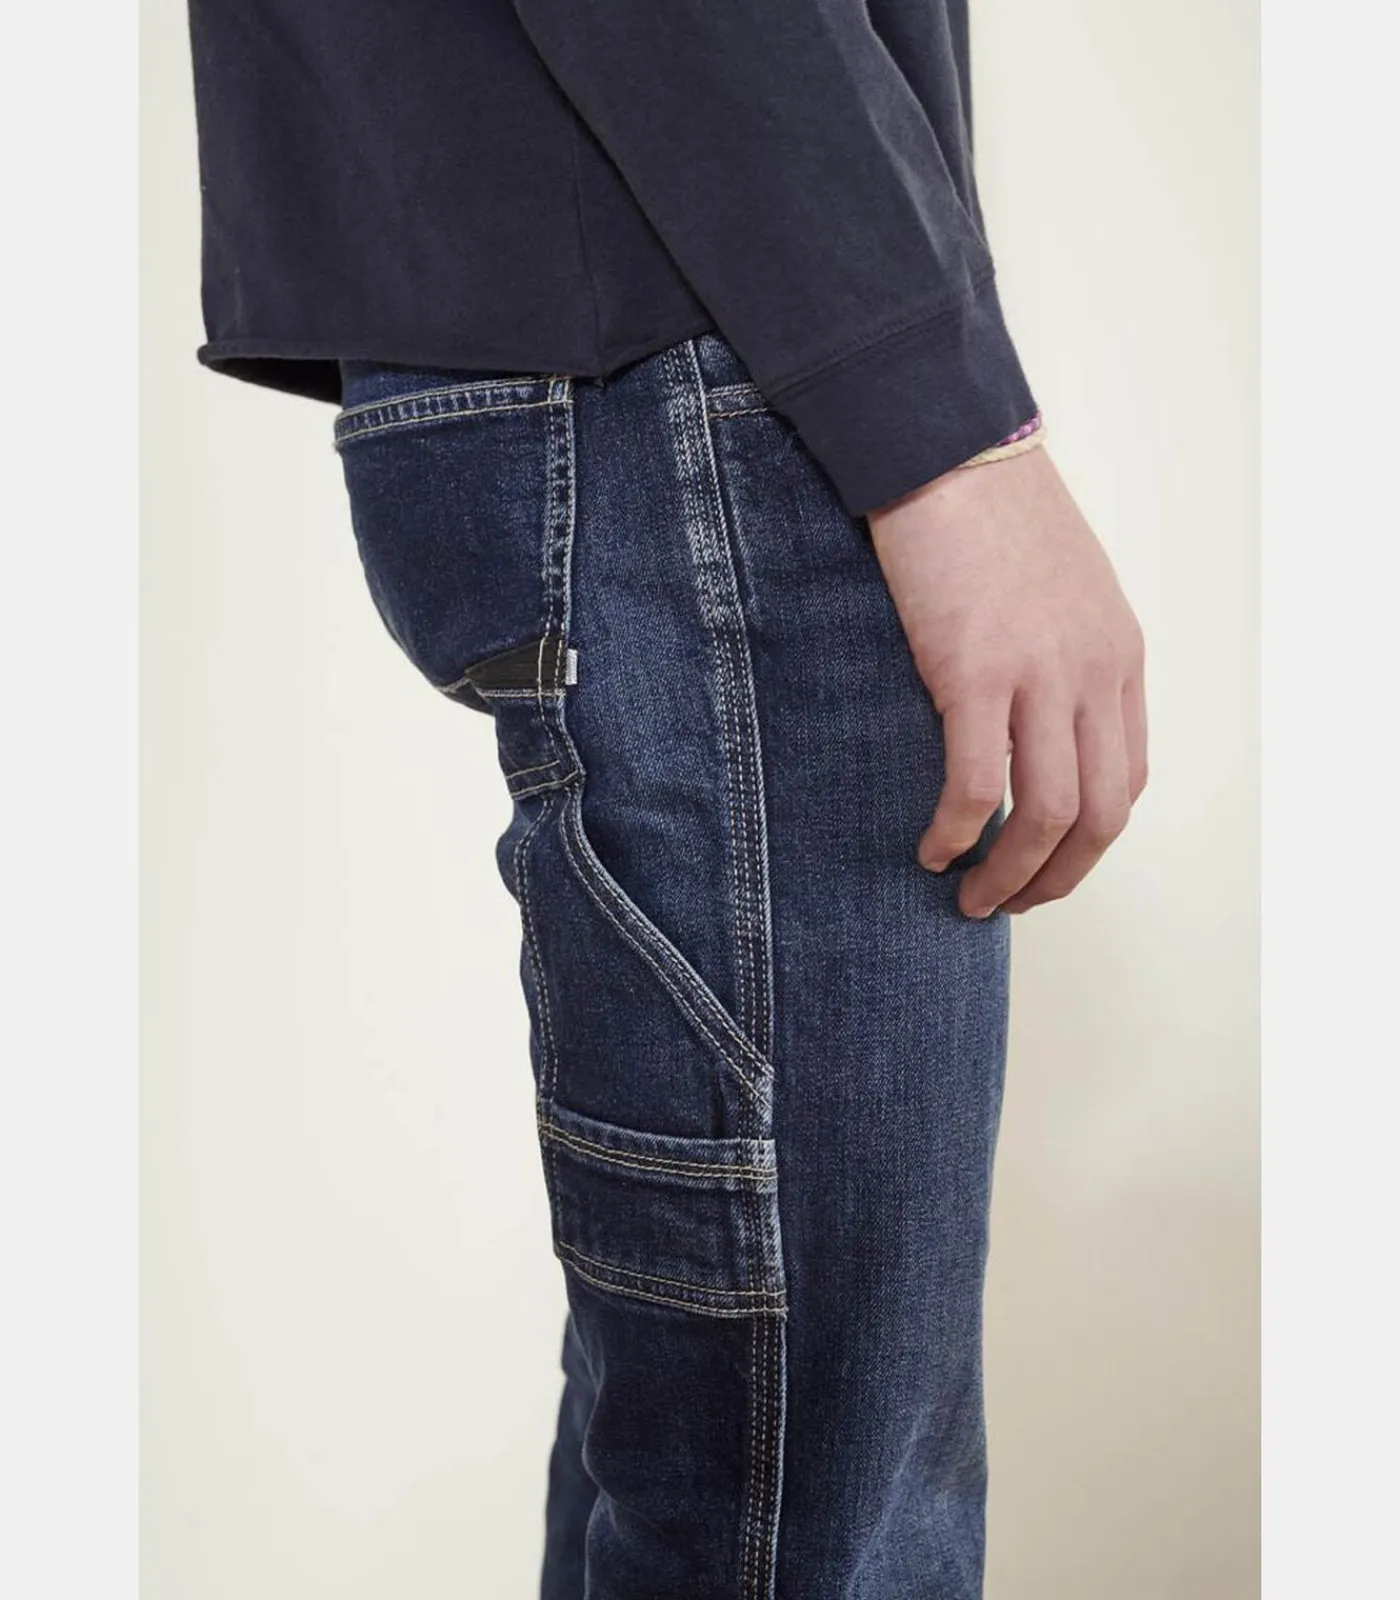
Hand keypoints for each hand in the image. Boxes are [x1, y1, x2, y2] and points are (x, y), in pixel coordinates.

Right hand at [867, 446, 1146, 917]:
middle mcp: (1094, 673)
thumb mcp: (1059, 590)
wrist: (944, 452)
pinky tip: (933, 850)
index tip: (1047, 862)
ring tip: (970, 896)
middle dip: (1059, 877)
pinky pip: (978, 786)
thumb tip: (1027, 721)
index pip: (1126, 777)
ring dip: (1010, 874)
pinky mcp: (975, 671)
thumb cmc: (987, 514)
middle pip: (1101, 814)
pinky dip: (959, 834)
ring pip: (1047, 815)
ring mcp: (1040, 674)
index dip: (1090, 838)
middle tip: (1011, 902)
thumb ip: (1062, 657)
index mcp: (1118, 656)